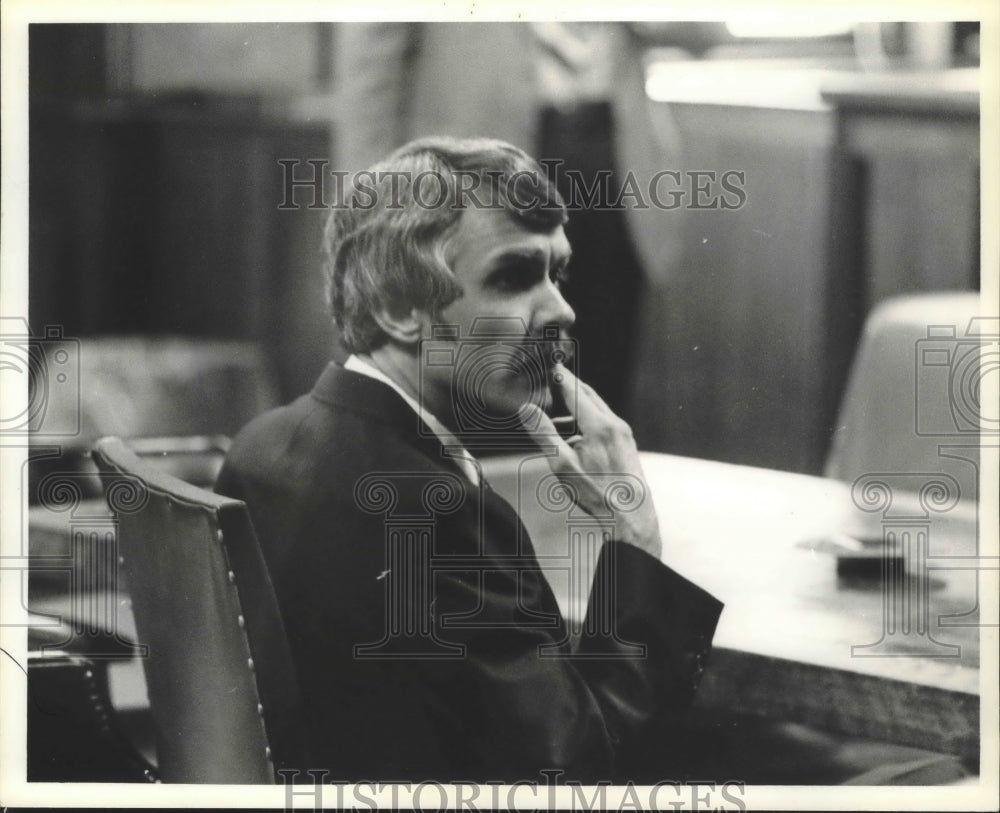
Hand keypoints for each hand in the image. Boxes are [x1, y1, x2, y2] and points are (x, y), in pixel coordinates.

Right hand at [519, 365, 662, 559]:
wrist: (630, 517)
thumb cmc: (596, 493)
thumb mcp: (562, 464)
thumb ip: (543, 433)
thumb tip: (527, 409)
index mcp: (599, 425)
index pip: (575, 389)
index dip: (560, 376)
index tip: (549, 363)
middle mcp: (615, 424)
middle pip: (588, 395)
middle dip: (568, 386)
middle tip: (552, 378)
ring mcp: (624, 434)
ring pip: (596, 410)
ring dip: (575, 408)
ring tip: (553, 418)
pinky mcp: (626, 444)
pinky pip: (603, 424)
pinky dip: (586, 423)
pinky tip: (572, 440)